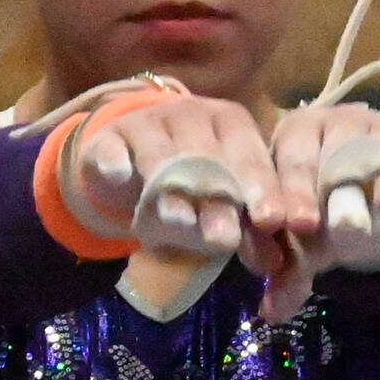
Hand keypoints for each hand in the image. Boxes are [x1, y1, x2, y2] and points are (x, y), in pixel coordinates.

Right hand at [71, 94, 284, 256]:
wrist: (128, 162)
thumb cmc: (190, 182)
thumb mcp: (222, 202)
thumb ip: (247, 229)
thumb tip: (272, 264)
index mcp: (230, 123)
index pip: (251, 154)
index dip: (262, 189)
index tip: (270, 222)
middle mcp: (191, 114)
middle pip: (207, 156)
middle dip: (218, 198)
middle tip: (225, 238)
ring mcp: (146, 122)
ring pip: (160, 154)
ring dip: (169, 189)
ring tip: (178, 221)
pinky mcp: (106, 138)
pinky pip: (110, 148)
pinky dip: (114, 162)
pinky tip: (119, 175)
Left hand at [257, 103, 379, 320]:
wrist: (372, 198)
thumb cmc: (326, 214)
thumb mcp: (307, 243)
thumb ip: (290, 274)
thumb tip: (271, 313)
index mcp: (291, 142)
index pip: (285, 165)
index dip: (288, 195)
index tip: (293, 226)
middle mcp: (329, 125)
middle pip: (326, 152)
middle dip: (326, 186)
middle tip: (331, 223)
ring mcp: (374, 128)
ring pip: (376, 147)